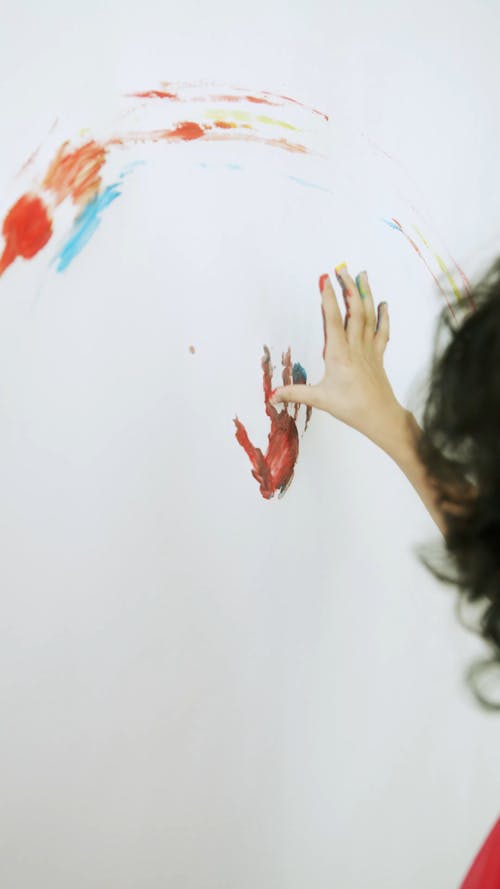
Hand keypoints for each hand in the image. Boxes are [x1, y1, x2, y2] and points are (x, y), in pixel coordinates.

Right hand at [271, 264, 405, 449]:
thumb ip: (295, 393)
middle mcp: (355, 347)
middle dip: (348, 288)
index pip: (333, 320)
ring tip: (362, 275)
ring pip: (369, 316)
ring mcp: (369, 350)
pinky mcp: (378, 356)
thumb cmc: (351, 408)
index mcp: (339, 354)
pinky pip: (382, 332)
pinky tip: (384, 303)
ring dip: (365, 294)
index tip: (326, 280)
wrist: (381, 416)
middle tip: (343, 269)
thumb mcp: (320, 400)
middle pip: (354, 311)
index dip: (329, 299)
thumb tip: (271, 396)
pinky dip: (384, 316)